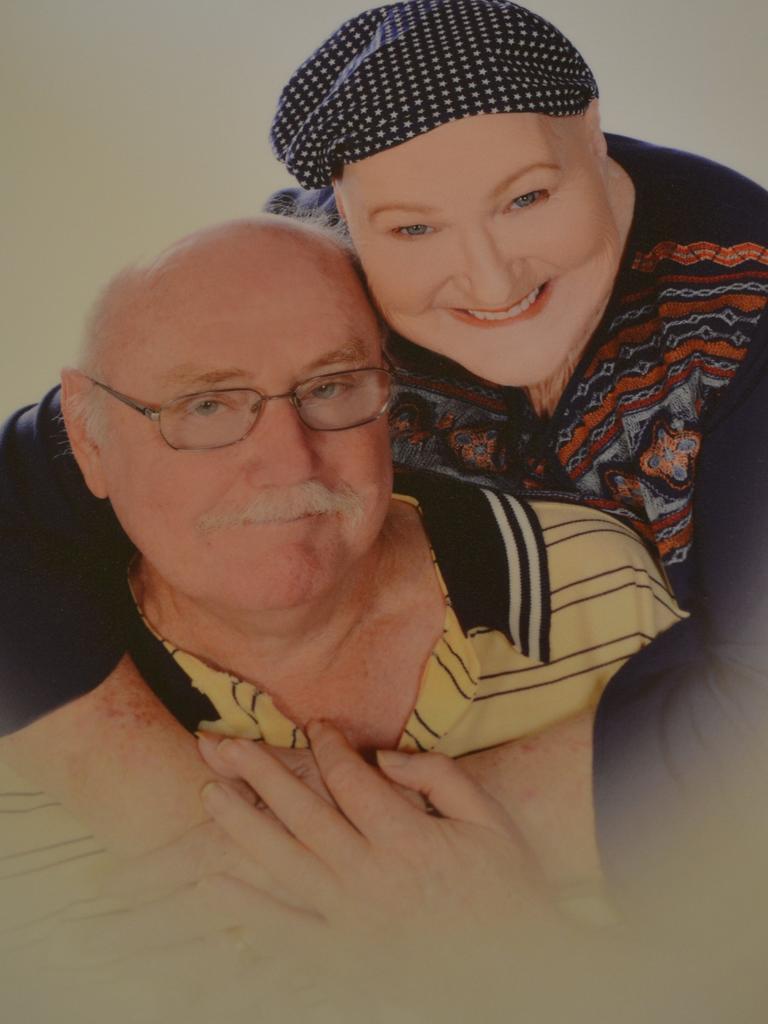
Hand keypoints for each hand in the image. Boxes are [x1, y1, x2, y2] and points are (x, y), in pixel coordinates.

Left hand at [197, 723, 555, 952]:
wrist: (519, 972)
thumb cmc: (508, 888)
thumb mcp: (489, 820)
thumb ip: (439, 778)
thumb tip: (384, 757)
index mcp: (410, 842)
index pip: (352, 780)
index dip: (328, 746)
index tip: (313, 725)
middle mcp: (373, 878)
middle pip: (304, 814)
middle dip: (260, 773)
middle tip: (224, 743)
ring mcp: (353, 921)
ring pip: (284, 864)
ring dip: (243, 826)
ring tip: (210, 793)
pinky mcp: (345, 956)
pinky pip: (287, 931)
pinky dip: (249, 909)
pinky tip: (215, 886)